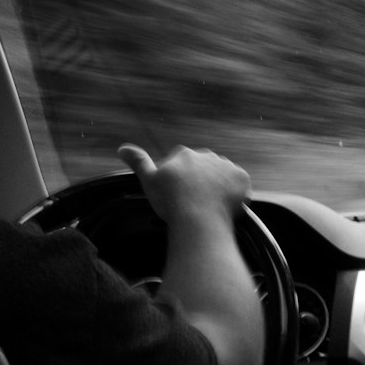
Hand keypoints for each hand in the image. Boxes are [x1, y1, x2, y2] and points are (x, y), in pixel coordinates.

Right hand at [118, 144, 250, 228]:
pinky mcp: (242, 178)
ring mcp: (226, 166)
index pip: (183, 163)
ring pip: (222, 175)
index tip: (179, 195)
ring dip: (219, 186)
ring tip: (211, 207)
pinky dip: (235, 194)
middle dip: (201, 181)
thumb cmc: (171, 201)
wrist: (198, 217)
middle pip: (204, 168)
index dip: (181, 180)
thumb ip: (138, 162)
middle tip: (195, 203)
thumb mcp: (149, 181)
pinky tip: (226, 207)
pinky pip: (239, 185)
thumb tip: (122, 148)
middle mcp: (207, 155)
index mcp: (185, 154)